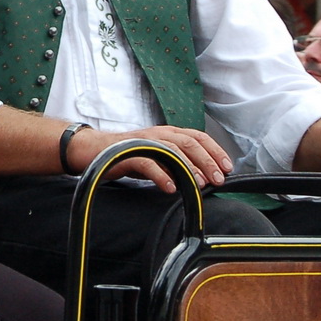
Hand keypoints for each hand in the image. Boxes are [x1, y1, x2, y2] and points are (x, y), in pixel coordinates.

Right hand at [65, 124, 233, 190]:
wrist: (92, 151)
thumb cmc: (127, 155)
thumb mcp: (157, 157)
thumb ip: (175, 163)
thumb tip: (201, 179)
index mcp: (167, 133)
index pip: (198, 137)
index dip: (215, 150)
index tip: (228, 167)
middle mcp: (158, 133)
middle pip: (189, 143)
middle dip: (207, 161)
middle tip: (218, 179)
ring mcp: (144, 142)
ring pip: (172, 150)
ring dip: (189, 168)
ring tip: (199, 184)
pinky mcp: (129, 153)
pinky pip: (148, 163)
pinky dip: (161, 175)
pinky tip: (170, 188)